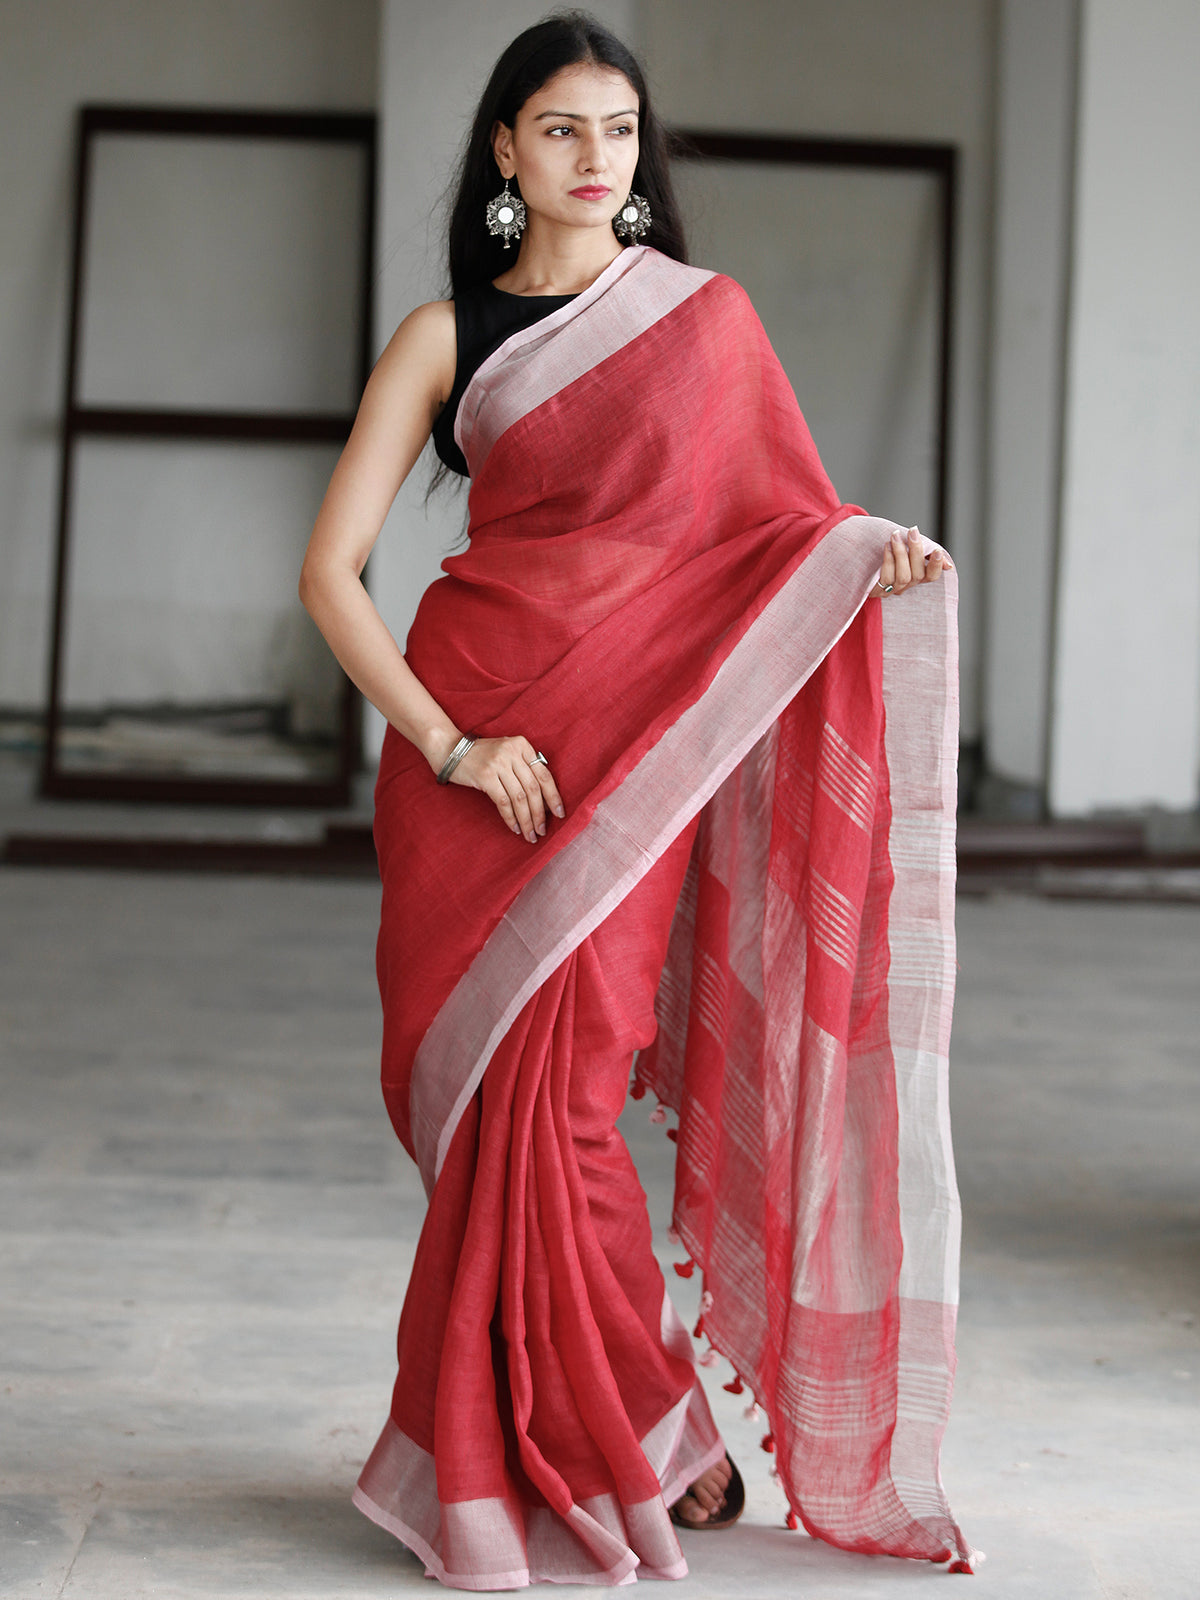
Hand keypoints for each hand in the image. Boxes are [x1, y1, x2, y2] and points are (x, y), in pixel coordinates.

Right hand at [451, 735, 565, 842]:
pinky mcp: (485, 776)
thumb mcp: (506, 752)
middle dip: (540, 813)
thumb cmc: (481, 755)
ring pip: (519, 798)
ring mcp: (498, 763)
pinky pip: (503, 802)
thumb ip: (523, 767)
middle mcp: (512, 752)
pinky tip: (514, 828)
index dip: (553, 797)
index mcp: (522, 745)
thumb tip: (544, 800)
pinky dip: (510, 817)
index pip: (544, 774)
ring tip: (530, 834)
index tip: (560, 814)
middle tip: (542, 831)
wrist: (450, 749)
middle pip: (533, 788)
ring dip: (526, 820)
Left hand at [873, 526, 953, 597]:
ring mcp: (893, 589)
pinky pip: (887, 577)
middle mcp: (907, 586)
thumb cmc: (889, 554)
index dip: (936, 565)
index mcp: (918, 576)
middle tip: (913, 531)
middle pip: (918, 574)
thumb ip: (924, 554)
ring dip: (901, 554)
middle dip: (916, 551)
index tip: (936, 550)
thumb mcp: (908, 551)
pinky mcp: (879, 591)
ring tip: (895, 536)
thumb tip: (947, 564)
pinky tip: (886, 546)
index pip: (932, 576)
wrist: (862, 561)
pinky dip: (888, 560)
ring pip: (904, 576)